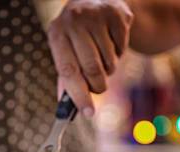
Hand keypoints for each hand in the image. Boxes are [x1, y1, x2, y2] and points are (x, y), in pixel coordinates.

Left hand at [48, 0, 132, 116]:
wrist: (97, 0)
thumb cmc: (78, 35)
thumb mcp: (67, 50)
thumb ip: (66, 78)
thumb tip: (66, 107)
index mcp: (56, 34)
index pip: (67, 70)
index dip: (78, 94)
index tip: (88, 113)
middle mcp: (73, 21)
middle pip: (91, 68)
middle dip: (98, 85)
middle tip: (99, 88)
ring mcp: (96, 15)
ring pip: (109, 61)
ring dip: (109, 68)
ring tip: (103, 56)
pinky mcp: (116, 14)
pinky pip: (122, 48)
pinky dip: (120, 53)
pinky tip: (112, 41)